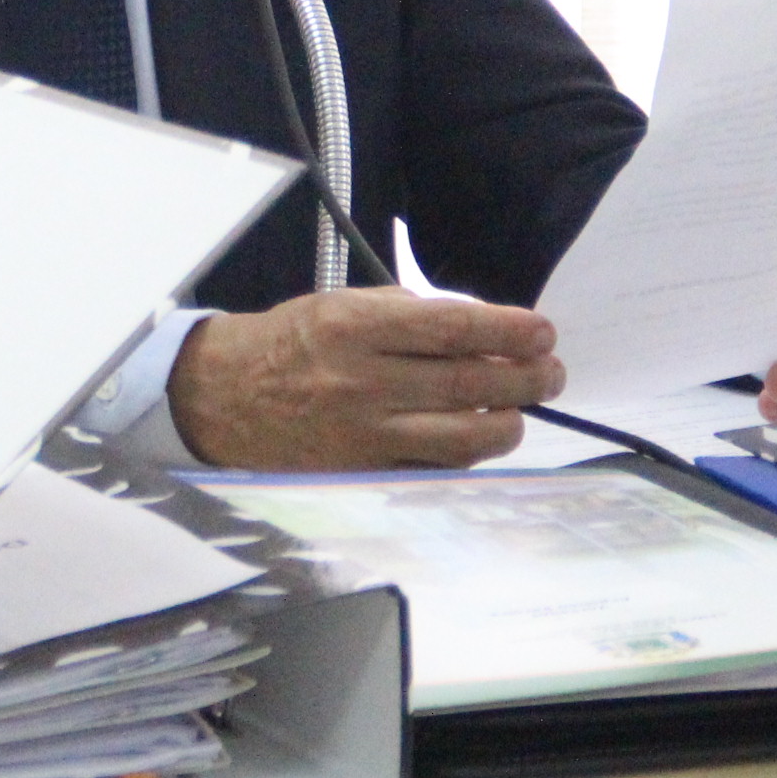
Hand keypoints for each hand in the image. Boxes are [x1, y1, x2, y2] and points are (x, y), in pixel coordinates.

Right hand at [168, 288, 563, 469]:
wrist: (225, 398)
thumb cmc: (291, 343)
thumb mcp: (339, 305)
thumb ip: (407, 314)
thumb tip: (480, 327)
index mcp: (354, 327)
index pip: (452, 328)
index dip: (509, 330)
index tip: (542, 331)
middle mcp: (362, 381)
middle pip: (470, 383)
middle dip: (526, 377)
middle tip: (551, 371)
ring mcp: (366, 433)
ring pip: (464, 436)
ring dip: (509, 422)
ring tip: (521, 408)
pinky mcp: (367, 472)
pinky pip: (437, 468)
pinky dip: (470, 453)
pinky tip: (482, 435)